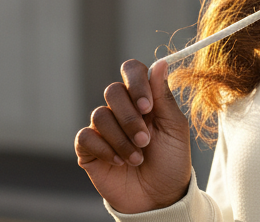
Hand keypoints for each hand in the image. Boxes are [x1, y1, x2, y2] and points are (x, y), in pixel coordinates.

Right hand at [74, 59, 191, 213]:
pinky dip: (104, 149)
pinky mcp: (89, 148)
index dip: (136, 83)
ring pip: (100, 115)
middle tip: (146, 140)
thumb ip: (163, 96)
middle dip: (131, 118)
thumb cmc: (171, 160)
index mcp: (144, 98)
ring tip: (137, 157)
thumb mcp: (174, 127)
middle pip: (113, 91)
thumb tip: (160, 62)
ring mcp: (104, 128)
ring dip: (121, 139)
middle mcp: (122, 108)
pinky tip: (119, 162)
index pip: (132, 70)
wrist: (159, 197)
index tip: (147, 107)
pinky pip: (85, 136)